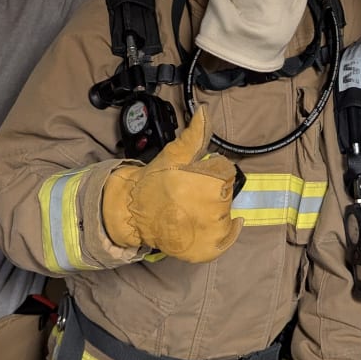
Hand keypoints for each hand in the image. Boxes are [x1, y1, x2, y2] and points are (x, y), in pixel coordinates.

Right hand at [102, 107, 242, 261]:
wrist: (132, 213)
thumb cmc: (154, 182)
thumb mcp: (174, 154)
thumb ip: (195, 134)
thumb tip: (204, 110)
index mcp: (210, 183)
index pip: (226, 172)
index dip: (211, 171)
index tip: (196, 175)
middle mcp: (214, 208)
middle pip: (226, 193)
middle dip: (212, 190)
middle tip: (190, 193)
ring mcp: (212, 231)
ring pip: (226, 213)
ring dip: (215, 210)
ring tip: (191, 208)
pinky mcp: (208, 249)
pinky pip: (228, 239)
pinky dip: (227, 233)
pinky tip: (217, 224)